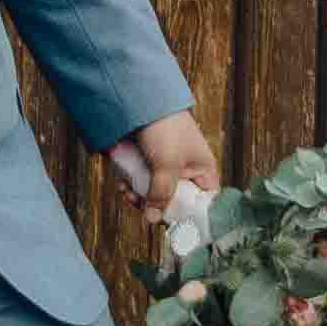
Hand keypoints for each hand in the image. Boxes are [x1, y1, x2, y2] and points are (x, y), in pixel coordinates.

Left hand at [109, 110, 218, 244]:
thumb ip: (161, 195)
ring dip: (140, 197)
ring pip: (155, 194)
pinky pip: (142, 183)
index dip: (189, 215)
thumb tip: (153, 220)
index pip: (203, 202)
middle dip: (156, 205)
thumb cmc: (164, 128)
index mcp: (203, 170)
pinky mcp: (147, 162)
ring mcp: (165, 166)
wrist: (139, 99)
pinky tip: (123, 185)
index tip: (172, 226)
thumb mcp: (166, 166)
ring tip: (128, 193)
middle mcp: (186, 170)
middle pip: (175, 202)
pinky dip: (132, 187)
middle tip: (141, 205)